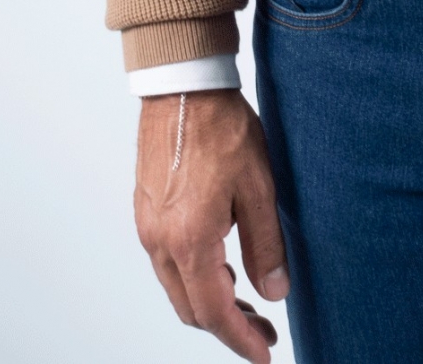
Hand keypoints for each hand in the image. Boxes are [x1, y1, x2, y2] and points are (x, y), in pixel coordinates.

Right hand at [134, 89, 289, 362]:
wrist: (183, 85)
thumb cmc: (223, 128)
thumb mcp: (259, 187)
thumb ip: (266, 245)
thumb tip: (275, 293)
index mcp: (190, 240)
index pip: (214, 312)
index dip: (241, 339)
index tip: (265, 353)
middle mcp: (160, 241)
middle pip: (191, 308)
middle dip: (227, 326)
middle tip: (263, 330)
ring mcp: (148, 226)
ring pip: (177, 287)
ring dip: (210, 302)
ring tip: (247, 301)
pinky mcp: (146, 211)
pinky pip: (167, 262)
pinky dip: (194, 276)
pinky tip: (221, 266)